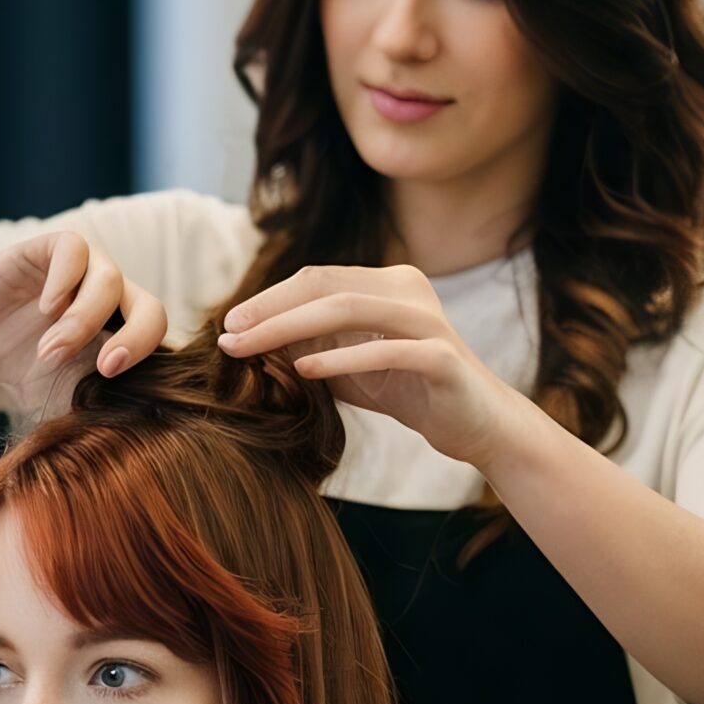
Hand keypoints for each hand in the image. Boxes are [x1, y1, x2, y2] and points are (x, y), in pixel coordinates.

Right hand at [0, 230, 166, 414]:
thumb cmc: (20, 373)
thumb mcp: (63, 399)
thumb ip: (101, 408)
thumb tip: (140, 431)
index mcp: (122, 330)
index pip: (157, 337)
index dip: (149, 354)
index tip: (113, 378)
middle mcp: (109, 296)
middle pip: (150, 306)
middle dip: (136, 338)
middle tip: (107, 368)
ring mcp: (82, 269)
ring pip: (110, 280)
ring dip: (83, 323)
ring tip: (50, 353)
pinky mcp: (49, 248)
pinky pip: (74, 248)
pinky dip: (65, 279)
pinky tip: (44, 308)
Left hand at [217, 262, 525, 470]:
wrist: (476, 425)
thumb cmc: (409, 392)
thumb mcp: (351, 365)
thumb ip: (311, 345)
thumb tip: (249, 336)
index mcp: (389, 282)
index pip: (317, 278)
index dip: (269, 298)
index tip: (228, 325)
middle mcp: (409, 289)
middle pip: (325, 286)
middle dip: (269, 310)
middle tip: (227, 335)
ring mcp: (428, 321)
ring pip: (349, 309)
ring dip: (289, 328)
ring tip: (249, 349)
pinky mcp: (442, 357)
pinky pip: (384, 350)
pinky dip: (339, 358)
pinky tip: (303, 370)